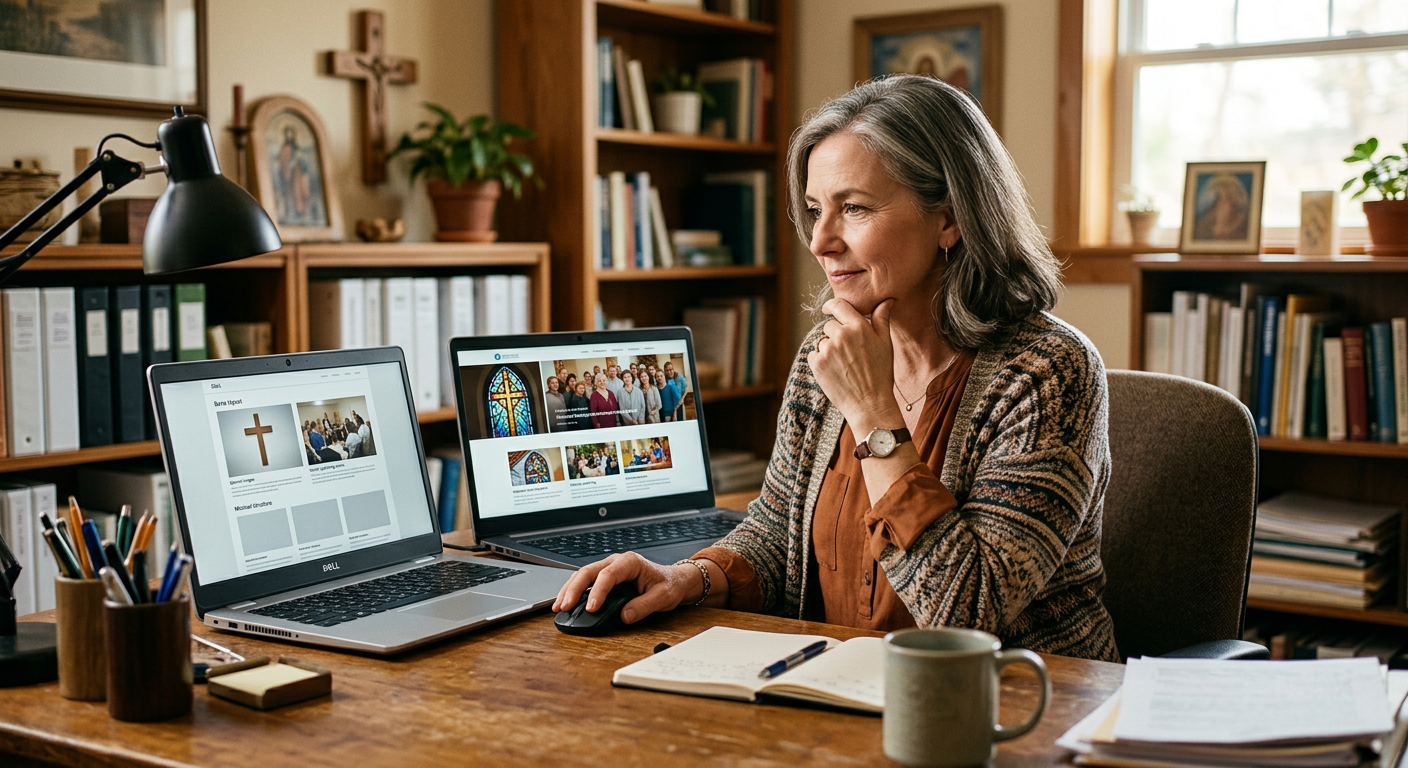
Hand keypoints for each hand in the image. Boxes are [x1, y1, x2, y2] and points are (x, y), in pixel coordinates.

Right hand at [552, 552, 700, 624]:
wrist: (674, 580)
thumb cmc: (669, 585)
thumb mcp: (663, 597)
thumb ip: (643, 606)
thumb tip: (624, 616)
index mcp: (630, 562)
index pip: (608, 575)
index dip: (597, 592)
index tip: (590, 608)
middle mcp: (616, 562)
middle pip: (588, 572)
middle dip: (574, 589)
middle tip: (565, 607)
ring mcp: (609, 568)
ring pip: (582, 575)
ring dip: (569, 590)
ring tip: (558, 607)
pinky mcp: (605, 577)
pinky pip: (585, 581)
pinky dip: (573, 591)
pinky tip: (565, 602)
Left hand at [807, 298, 902, 433]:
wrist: (870, 404)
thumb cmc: (881, 374)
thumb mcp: (886, 344)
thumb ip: (881, 319)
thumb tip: (887, 299)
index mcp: (859, 327)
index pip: (838, 305)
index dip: (831, 306)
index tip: (828, 309)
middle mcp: (841, 336)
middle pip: (829, 326)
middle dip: (837, 335)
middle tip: (850, 354)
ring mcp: (828, 350)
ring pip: (822, 341)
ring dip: (829, 350)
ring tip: (845, 366)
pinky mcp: (817, 364)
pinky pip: (814, 355)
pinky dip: (821, 361)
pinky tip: (836, 372)